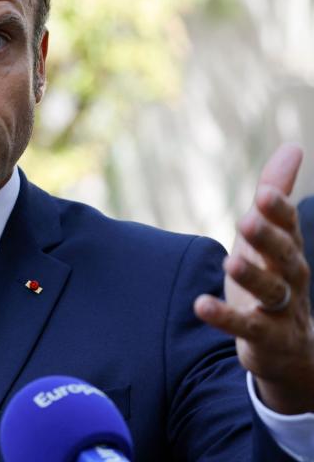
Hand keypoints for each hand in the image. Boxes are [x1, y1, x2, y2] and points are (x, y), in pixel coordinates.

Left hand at [194, 144, 313, 414]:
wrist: (290, 348)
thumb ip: (277, 194)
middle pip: (285, 257)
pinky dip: (226, 318)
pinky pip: (247, 328)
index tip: (263, 193)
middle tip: (247, 221)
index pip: (289, 227)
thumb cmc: (273, 278)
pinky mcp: (265, 338)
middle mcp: (291, 279)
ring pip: (270, 292)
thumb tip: (293, 146)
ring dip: (252, 276)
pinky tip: (201, 305)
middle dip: (268, 239)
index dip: (278, 212)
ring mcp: (282, 311)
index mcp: (289, 251)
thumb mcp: (270, 236)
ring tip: (230, 262)